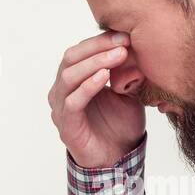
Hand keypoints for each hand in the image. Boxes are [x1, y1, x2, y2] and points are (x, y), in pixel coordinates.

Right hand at [47, 31, 144, 168]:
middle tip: (123, 43)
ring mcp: (61, 107)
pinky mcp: (66, 124)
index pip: (81, 51)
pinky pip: (72, 101)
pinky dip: (87, 87)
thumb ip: (127, 72)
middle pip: (72, 58)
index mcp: (75, 78)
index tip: (125, 35)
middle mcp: (63, 90)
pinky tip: (104, 77)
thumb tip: (133, 48)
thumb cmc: (120, 125)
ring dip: (94, 63)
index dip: (101, 41)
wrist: (118, 158)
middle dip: (98, 47)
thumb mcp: (128, 92)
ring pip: (69, 76)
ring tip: (117, 56)